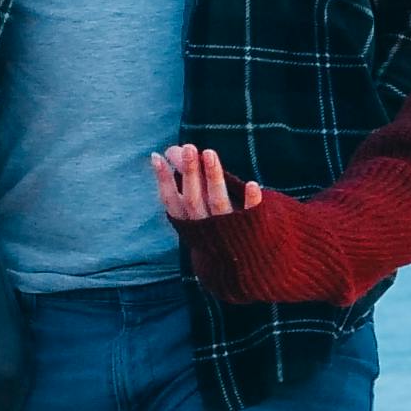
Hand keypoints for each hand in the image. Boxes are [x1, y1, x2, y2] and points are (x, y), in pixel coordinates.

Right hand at [151, 144, 266, 224]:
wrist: (243, 263)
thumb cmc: (215, 228)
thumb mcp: (197, 208)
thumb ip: (186, 181)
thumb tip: (168, 151)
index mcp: (188, 223)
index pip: (171, 201)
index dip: (163, 181)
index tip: (158, 157)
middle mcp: (204, 226)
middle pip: (193, 199)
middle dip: (190, 173)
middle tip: (189, 147)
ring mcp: (227, 227)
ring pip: (217, 202)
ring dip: (213, 178)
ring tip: (209, 152)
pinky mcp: (250, 227)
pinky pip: (251, 214)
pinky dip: (251, 200)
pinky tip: (252, 184)